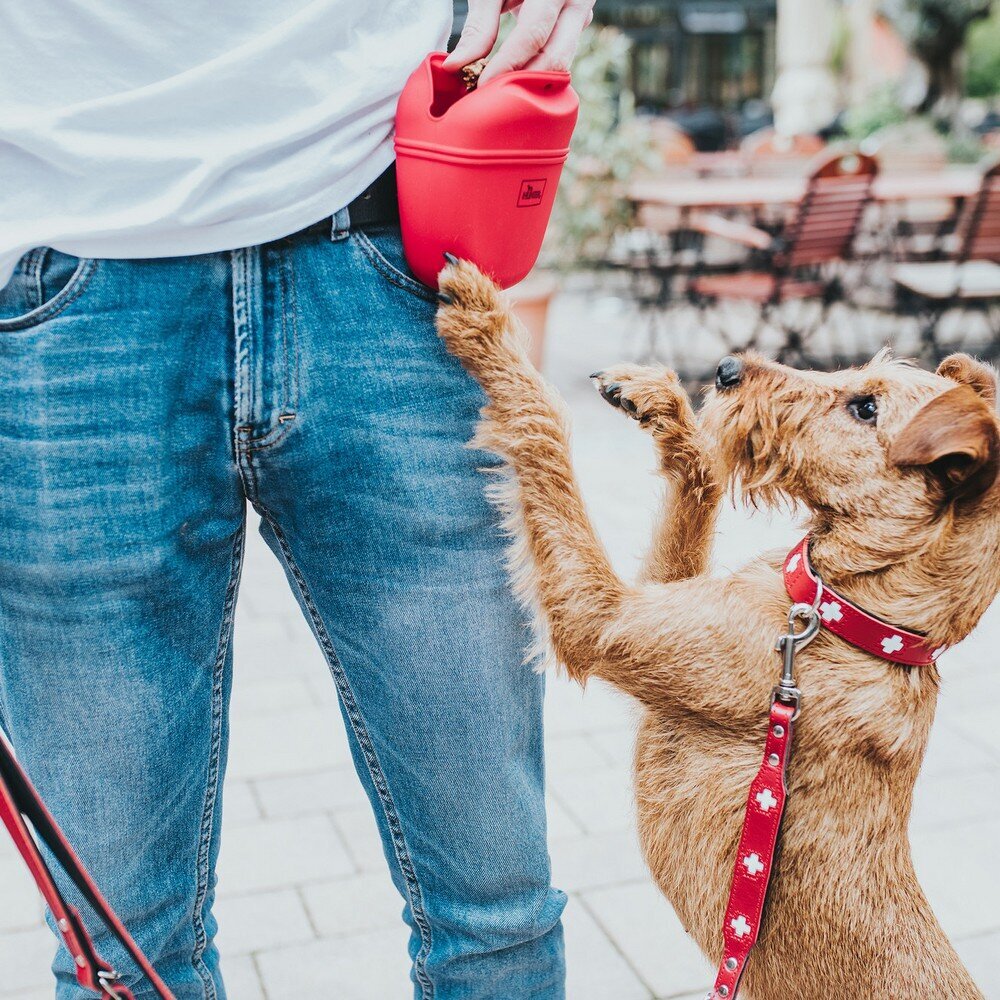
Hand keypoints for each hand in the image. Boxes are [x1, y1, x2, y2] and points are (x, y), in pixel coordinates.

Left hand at [442, 0, 594, 85]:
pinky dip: (537, 75)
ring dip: (532, 84)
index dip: (508, 64)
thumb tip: (457, 66)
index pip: (532, 35)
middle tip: (494, 99)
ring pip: (562, 64)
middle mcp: (576, 3)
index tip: (484, 86)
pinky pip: (560, 59)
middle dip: (524, 83)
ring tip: (502, 94)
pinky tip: (515, 83)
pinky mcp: (577, 28)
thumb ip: (479, 26)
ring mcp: (582, 17)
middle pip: (555, 57)